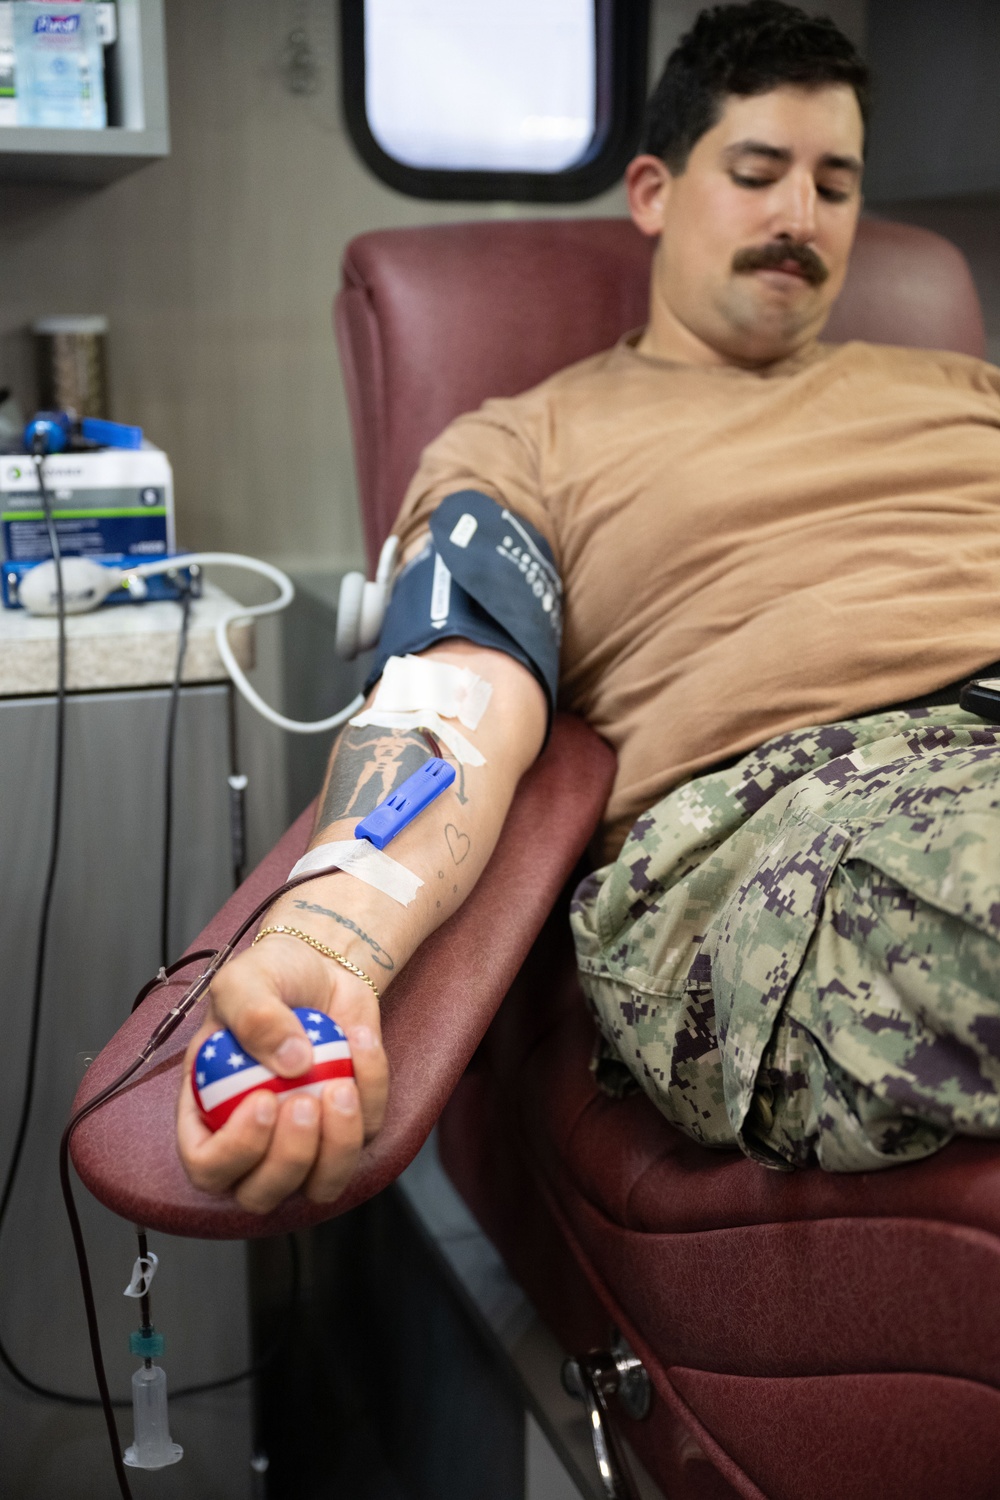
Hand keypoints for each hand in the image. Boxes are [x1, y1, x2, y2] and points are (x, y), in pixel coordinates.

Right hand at [176, 934, 388, 1212]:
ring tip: (342, 1083)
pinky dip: (373, 1088)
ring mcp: (305, 1141)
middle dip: (289, 1158)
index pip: (207, 1167)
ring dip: (338, 1145)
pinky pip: (368, 1133)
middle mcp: (253, 1141)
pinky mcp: (351, 1127)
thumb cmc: (270, 977)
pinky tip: (361, 1039)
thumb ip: (253, 1014)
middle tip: (304, 1101)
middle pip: (262, 1194)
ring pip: (321, 1185)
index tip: (262, 1102)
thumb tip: (292, 1064)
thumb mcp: (244, 980)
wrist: (319, 966)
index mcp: (208, 1114)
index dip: (234, 1152)